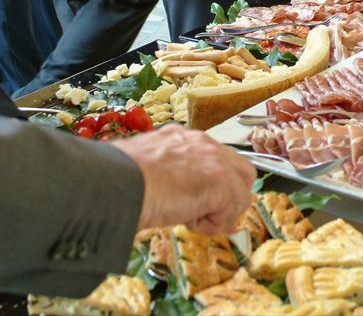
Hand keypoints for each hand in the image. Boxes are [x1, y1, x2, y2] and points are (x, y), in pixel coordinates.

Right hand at [114, 125, 255, 234]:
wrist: (119, 183)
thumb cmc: (121, 179)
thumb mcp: (149, 168)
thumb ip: (171, 175)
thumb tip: (176, 195)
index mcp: (184, 138)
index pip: (217, 160)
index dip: (217, 186)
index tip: (204, 204)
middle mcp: (204, 144)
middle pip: (243, 172)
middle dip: (231, 198)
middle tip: (210, 216)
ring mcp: (215, 160)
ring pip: (241, 195)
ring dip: (218, 215)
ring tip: (190, 219)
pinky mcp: (220, 181)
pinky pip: (231, 211)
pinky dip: (212, 224)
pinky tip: (188, 220)